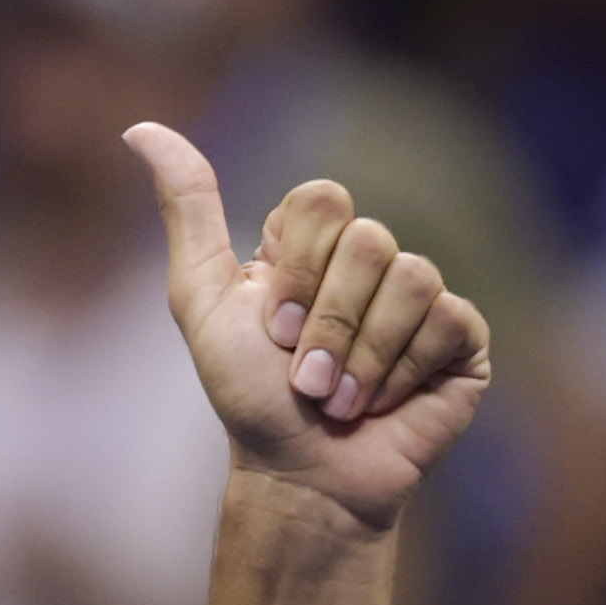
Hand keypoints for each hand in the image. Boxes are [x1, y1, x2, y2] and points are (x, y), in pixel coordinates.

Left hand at [128, 123, 489, 528]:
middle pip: (369, 241)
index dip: (298, 269)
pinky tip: (384, 403)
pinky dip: (404, 371)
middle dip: (328, 322)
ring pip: (414, 279)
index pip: (324, 200)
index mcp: (313, 245)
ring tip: (339, 399)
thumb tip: (141, 129)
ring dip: (362, 356)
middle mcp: (371, 261)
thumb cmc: (247, 397)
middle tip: (304, 376)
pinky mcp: (463, 339)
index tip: (271, 328)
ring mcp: (422, 298)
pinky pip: (451, 321)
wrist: (300, 475)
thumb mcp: (202, 299)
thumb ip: (187, 210)